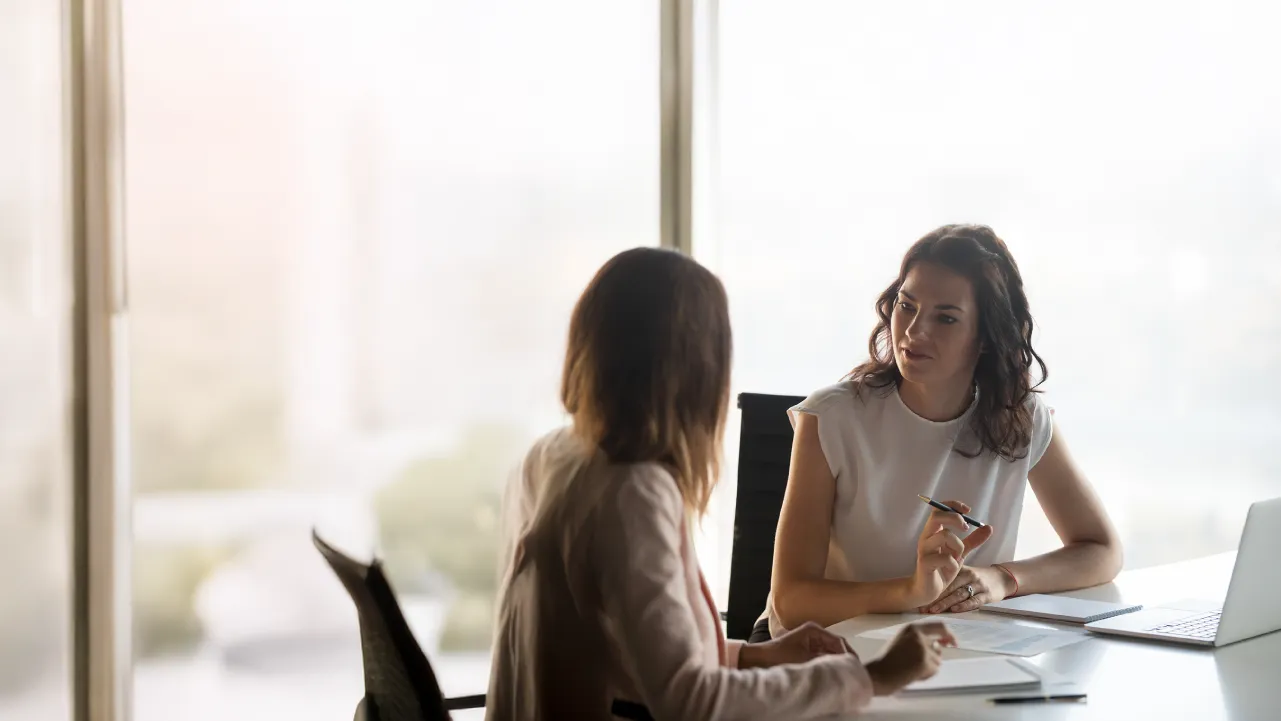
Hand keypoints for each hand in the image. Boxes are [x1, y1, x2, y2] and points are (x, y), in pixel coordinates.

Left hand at [737, 622, 854, 668]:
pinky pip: (822, 656)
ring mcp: (811, 641)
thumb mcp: (805, 659)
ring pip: (830, 652)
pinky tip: (832, 673)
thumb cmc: (779, 655)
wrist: (761, 659)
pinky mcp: (807, 650)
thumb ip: (825, 660)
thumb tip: (843, 664)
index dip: (848, 654)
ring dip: (836, 662)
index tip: (855, 666)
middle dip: (844, 658)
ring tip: (844, 673)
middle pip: (836, 646)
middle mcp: (814, 633)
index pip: (838, 641)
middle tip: (853, 672)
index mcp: (814, 630)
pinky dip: (827, 663)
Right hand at [865, 622, 956, 694]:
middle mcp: (919, 635)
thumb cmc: (888, 659)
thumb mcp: (902, 640)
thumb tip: (941, 645)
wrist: (880, 673)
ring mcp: (923, 649)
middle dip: (935, 657)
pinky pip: (934, 670)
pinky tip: (913, 675)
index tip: (953, 642)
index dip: (949, 635)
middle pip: (939, 647)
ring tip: (913, 669)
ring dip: (929, 667)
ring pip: (937, 660)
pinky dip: (927, 675)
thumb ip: (920, 639)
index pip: (939, 626)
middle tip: (928, 664)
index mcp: (912, 628)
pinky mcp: (925, 662)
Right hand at [907, 499, 992, 607]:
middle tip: (966, 528)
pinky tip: (951, 569)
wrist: (926, 591)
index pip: (938, 509)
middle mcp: (926, 537)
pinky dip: (953, 563)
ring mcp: (924, 550)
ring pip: (944, 536)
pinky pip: (945, 558)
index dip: (952, 505)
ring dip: (958, 545)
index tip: (968, 510)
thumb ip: (973, 540)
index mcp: (933, 532)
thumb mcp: (960, 552)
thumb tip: (989, 527)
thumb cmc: (941, 569)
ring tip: (957, 557)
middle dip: (955, 518)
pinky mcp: (925, 564)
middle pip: (937, 516)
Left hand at [921, 565, 1013, 613]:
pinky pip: (974, 601)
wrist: (1002, 578)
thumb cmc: (978, 576)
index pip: (943, 578)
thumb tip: (927, 583)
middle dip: (935, 597)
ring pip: (959, 594)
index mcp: (960, 569)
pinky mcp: (987, 595)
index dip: (931, 588)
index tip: (919, 596)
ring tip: (933, 610)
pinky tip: (954, 610)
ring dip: (945, 603)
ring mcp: (978, 585)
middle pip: (949, 587)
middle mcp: (968, 576)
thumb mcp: (965, 570)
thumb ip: (949, 574)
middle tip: (922, 606)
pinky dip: (964, 605)